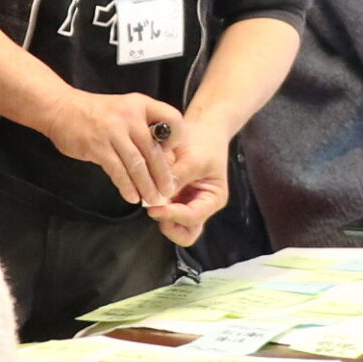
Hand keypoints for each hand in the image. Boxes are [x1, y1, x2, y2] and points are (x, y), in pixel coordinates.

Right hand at [44, 87, 180, 207]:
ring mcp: (113, 131)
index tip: (172, 155)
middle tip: (168, 191)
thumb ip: (143, 127)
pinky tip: (132, 197)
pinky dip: (126, 186)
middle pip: (154, 150)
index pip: (172, 119)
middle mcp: (129, 116)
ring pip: (137, 164)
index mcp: (141, 104)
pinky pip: (117, 171)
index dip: (177, 138)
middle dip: (163, 175)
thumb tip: (164, 158)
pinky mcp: (97, 146)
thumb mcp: (125, 109)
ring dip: (146, 185)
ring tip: (152, 199)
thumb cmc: (98, 114)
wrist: (62, 109)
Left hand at [142, 109, 230, 247]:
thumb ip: (177, 178)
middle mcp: (200, 207)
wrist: (202, 128)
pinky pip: (163, 210)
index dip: (172, 215)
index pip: (192, 218)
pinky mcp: (173, 198)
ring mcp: (186, 204)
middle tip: (154, 210)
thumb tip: (158, 196)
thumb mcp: (193, 159)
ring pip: (173, 227)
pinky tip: (149, 190)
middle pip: (185, 233)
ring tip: (151, 198)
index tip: (154, 207)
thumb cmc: (204, 142)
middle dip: (169, 225)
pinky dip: (155, 204)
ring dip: (161, 217)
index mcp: (213, 200)